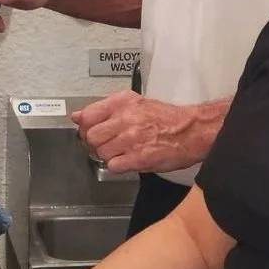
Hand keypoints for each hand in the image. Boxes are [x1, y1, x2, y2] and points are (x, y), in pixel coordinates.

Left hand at [73, 91, 209, 174]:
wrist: (192, 130)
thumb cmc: (166, 118)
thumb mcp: (135, 104)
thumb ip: (104, 109)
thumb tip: (77, 116)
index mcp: (123, 102)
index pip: (88, 116)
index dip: (86, 127)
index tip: (92, 131)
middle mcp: (125, 118)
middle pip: (91, 137)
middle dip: (97, 144)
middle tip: (109, 144)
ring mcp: (131, 139)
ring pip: (101, 153)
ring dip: (109, 156)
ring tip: (122, 152)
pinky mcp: (138, 157)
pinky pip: (113, 166)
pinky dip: (118, 166)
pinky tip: (129, 160)